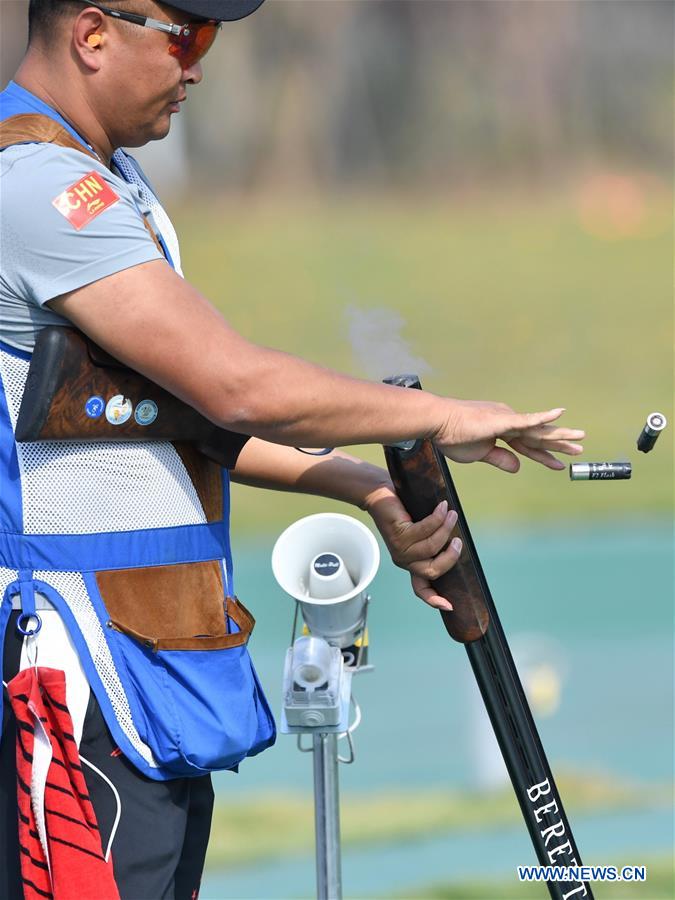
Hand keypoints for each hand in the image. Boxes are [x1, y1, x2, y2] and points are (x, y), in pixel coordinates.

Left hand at [362, 484, 460, 611]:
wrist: (380, 496)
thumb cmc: (405, 512)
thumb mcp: (421, 530)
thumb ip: (435, 539)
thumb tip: (458, 541)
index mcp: (410, 564)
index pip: (420, 589)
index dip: (434, 599)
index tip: (449, 606)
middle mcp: (404, 561)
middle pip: (433, 570)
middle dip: (451, 557)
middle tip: (458, 540)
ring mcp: (400, 549)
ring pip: (432, 547)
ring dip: (446, 529)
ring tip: (452, 514)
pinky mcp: (399, 534)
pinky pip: (425, 530)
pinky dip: (438, 518)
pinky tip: (443, 507)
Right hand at [436, 401, 584, 471]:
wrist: (437, 423)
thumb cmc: (452, 436)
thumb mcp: (478, 454)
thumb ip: (499, 459)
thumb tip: (518, 467)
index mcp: (502, 430)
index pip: (527, 446)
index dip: (543, 456)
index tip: (559, 464)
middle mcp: (508, 421)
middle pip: (537, 437)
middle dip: (559, 444)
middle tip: (580, 448)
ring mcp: (506, 419)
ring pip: (537, 430)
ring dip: (558, 435)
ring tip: (579, 438)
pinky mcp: (501, 420)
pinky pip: (525, 420)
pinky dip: (542, 418)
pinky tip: (558, 414)